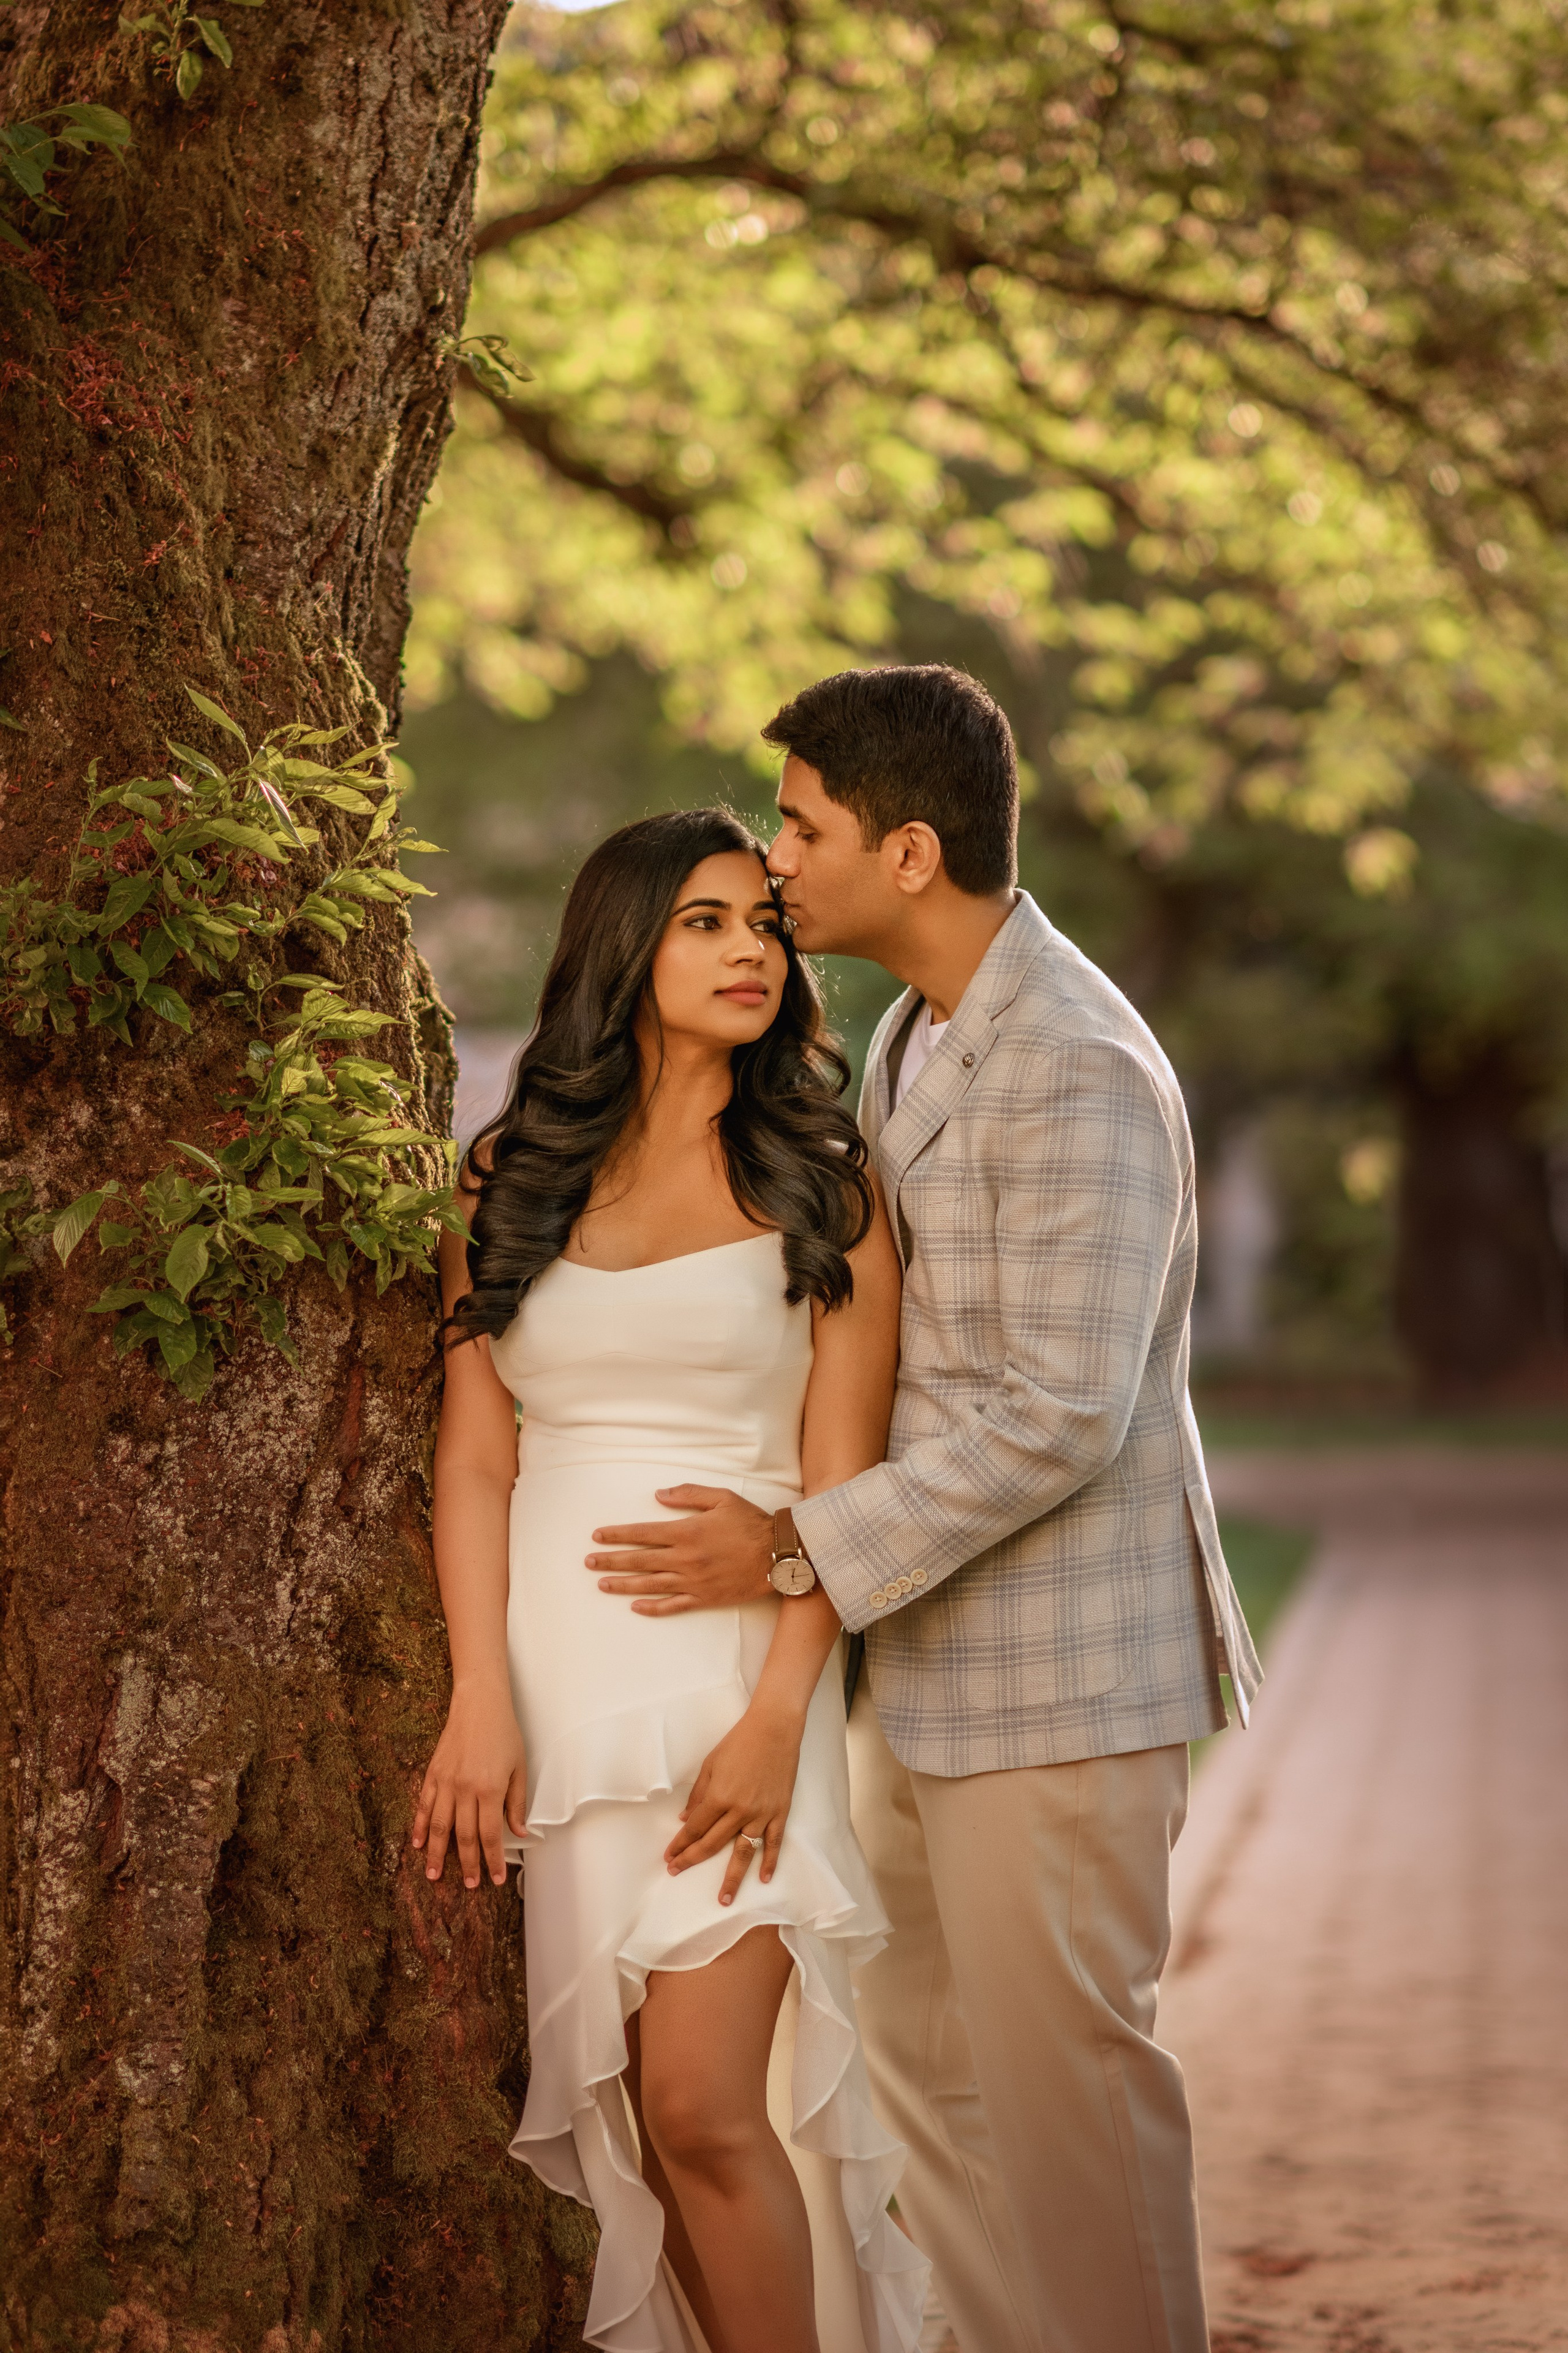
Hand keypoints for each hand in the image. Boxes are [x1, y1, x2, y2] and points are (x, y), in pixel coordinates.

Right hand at [411, 1678, 526, 1889]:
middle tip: (470, 1885)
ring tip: (434, 1876)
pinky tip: (418, 1843)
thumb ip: (516, 1803)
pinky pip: (425, 1806)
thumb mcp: (519, 1767)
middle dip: (467, 1864)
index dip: (493, 1859)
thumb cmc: (504, 1733)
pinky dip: (421, 1826)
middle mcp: (466, 1789)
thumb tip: (520, 1832)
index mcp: (491, 1789)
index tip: (495, 1878)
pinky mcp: (433, 1774)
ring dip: (438, 1854)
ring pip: (440, 1826)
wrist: (479, 1703)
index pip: (491, 1834)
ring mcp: (446, 1782)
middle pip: (464, 1836)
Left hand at [587, 1484, 773, 1613]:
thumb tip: (658, 1495)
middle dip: (611, 1560)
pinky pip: (672, 1605)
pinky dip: (652, 1607)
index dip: (618, 1535)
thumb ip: (688, 1494)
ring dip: (622, 1584)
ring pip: (650, 1584)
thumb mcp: (721, 1497)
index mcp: (686, 1532)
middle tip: (588, 1561)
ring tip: (601, 1583)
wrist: (778, 1554)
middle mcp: (685, 1559)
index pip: (642, 1533)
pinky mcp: (704, 1598)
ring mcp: (693, 1581)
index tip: (597, 1536)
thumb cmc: (751, 1523)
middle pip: (639, 1560)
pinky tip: (635, 1606)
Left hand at [664, 1702, 802, 1903]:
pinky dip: (770, 1862)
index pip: (695, 1829)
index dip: (680, 1844)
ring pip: (743, 1852)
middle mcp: (739, 1810)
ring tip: (724, 1898)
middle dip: (692, 1860)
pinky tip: (763, 1878)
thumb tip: (686, 1820)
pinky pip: (774, 1843)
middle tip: (678, 1874)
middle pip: (712, 1844)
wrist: (774, 1729)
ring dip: (732, 1878)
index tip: (670, 1857)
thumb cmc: (740, 1742)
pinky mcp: (780, 1812)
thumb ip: (698, 1794)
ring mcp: (761, 1813)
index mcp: (719, 1796)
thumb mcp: (711, 1764)